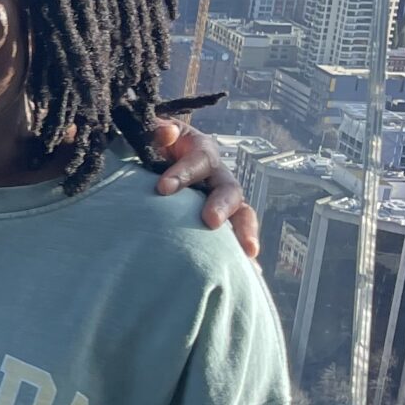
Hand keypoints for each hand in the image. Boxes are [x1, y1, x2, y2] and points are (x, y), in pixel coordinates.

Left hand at [149, 116, 258, 259]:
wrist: (158, 156)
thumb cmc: (154, 144)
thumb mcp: (153, 132)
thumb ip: (156, 130)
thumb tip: (165, 133)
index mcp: (201, 150)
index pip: (199, 160)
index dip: (184, 173)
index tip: (163, 188)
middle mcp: (218, 175)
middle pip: (228, 189)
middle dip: (221, 206)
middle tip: (210, 221)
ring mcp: (223, 199)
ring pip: (242, 213)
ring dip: (244, 231)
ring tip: (247, 252)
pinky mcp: (222, 219)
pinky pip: (237, 237)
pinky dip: (243, 253)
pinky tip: (251, 273)